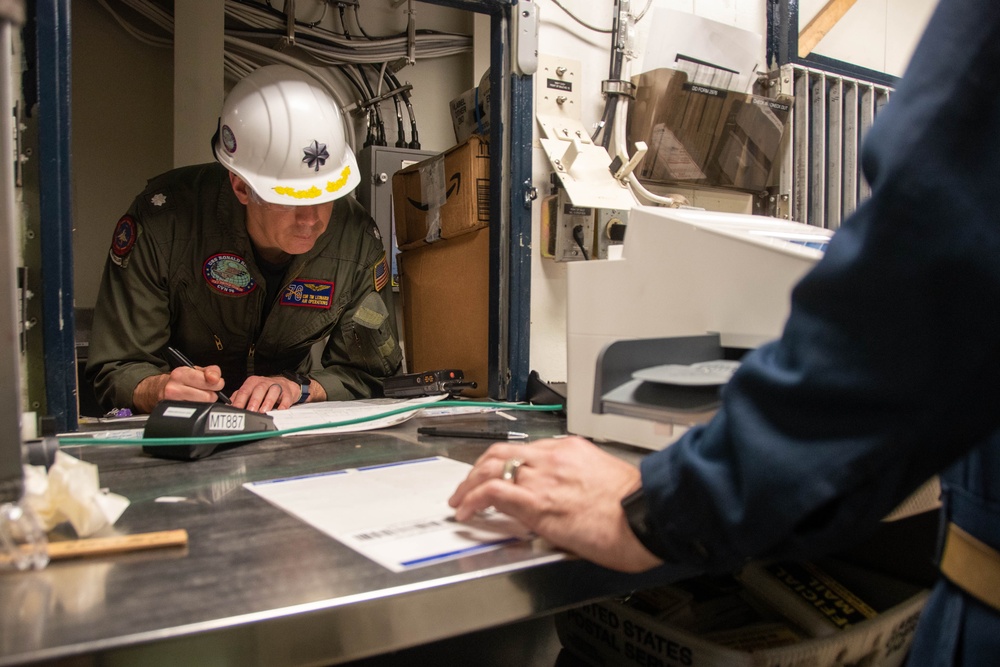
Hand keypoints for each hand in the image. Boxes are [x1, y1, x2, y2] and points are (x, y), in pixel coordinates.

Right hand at [133, 365, 226, 412]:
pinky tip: (194, 404)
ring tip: (199, 397)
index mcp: (180, 374)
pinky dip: (199, 410)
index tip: (215, 383)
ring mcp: (172, 403)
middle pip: (208, 397)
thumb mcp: (196, 370)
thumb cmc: (181, 380)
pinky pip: (196, 414)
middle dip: (211, 394)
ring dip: (205, 403)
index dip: (217, 384)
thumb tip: (216, 379)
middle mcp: (173, 388)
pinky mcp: (173, 414)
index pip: (209, 382)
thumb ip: (212, 371)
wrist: (159, 389)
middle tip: (205, 391)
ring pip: (203, 407)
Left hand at [229, 375, 301, 412]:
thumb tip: (227, 407)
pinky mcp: (287, 392)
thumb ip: (239, 397)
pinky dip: (283, 404)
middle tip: (250, 411)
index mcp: (252, 382)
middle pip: (258, 390)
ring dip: (268, 402)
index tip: (236, 410)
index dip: (240, 400)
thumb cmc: (264, 390)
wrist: (285, 385)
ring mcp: (277, 386)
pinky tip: (280, 410)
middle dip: (254, 401)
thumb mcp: (250, 391)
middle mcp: (264, 382)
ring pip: (272, 391)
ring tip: (264, 411)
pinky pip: (286, 397)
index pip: (244, 391)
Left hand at [448, 436, 663, 572]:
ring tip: (461, 500)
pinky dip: (473, 499)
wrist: (648, 516)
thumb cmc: (637, 508)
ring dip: (470, 484)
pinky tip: (467, 511)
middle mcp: (553, 458)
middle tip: (468, 485)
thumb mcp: (604, 481)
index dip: (505, 463)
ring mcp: (543, 478)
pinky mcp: (537, 503)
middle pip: (502, 452)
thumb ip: (579, 483)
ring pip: (491, 467)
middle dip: (479, 468)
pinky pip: (492, 492)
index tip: (498, 475)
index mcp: (571, 450)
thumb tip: (566, 501)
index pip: (527, 450)